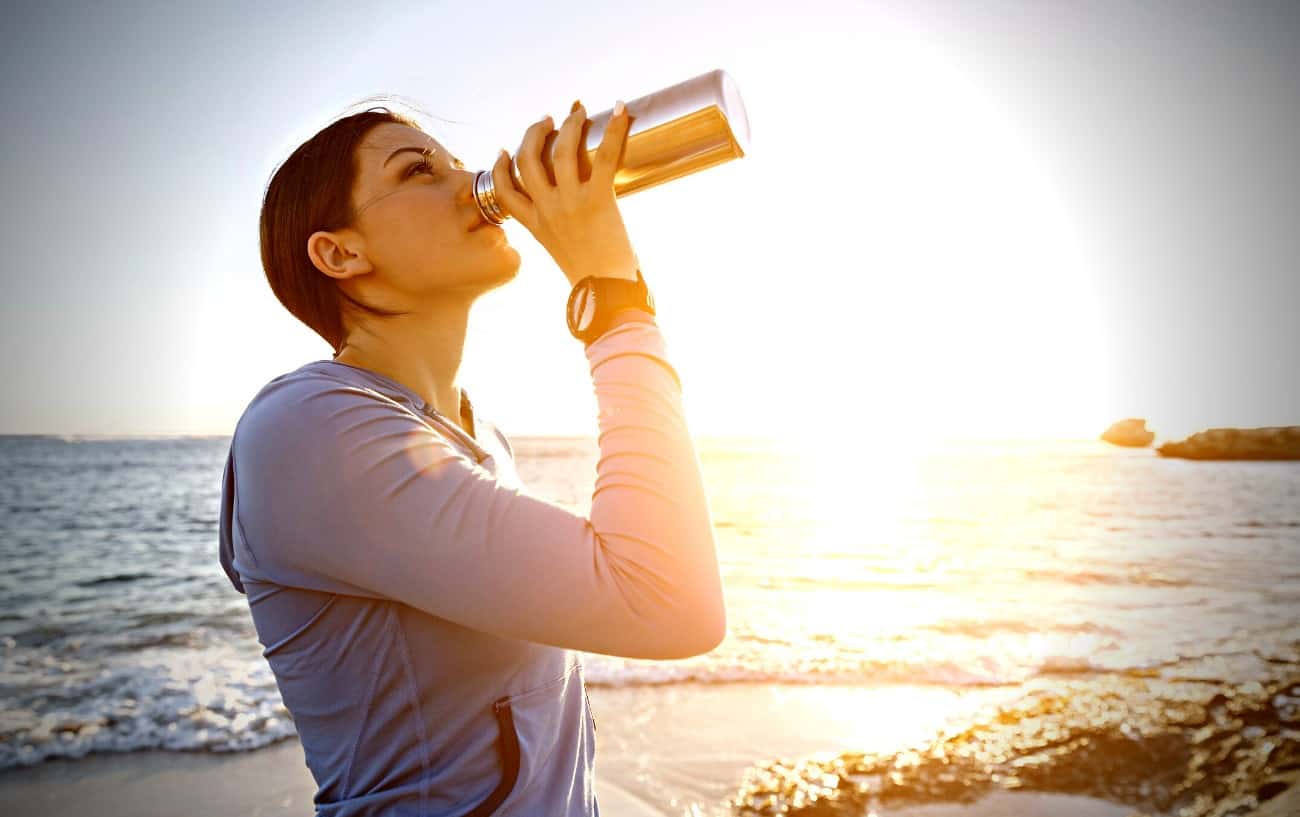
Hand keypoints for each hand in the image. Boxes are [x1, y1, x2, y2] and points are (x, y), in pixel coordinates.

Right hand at [490, 100, 639, 286]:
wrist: (606, 295)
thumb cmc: (593, 280)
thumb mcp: (562, 253)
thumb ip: (559, 232)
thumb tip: (574, 220)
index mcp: (535, 226)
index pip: (503, 191)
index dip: (500, 167)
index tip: (504, 149)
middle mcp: (547, 210)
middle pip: (527, 160)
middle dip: (534, 133)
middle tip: (548, 120)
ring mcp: (570, 203)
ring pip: (561, 150)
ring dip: (570, 125)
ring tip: (579, 111)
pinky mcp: (598, 200)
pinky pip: (605, 156)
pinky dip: (615, 130)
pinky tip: (622, 110)